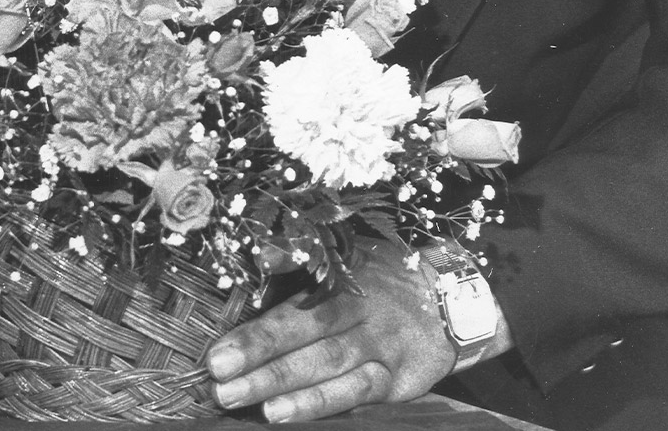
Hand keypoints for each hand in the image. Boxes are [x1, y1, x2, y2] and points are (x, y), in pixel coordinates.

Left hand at [207, 239, 462, 421]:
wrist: (451, 299)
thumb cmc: (385, 276)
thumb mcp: (348, 254)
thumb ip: (300, 258)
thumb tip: (258, 255)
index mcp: (341, 279)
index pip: (293, 304)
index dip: (256, 328)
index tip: (217, 347)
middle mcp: (358, 312)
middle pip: (303, 332)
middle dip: (258, 354)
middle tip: (216, 372)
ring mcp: (378, 347)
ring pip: (324, 366)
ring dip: (279, 383)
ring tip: (238, 396)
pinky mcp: (395, 379)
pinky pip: (355, 392)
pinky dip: (319, 402)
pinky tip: (283, 413)